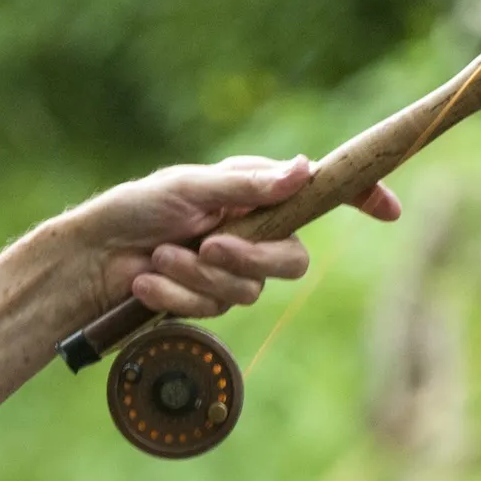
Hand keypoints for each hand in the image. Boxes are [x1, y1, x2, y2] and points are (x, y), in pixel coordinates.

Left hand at [62, 154, 401, 320]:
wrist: (92, 256)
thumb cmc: (136, 208)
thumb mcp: (188, 187)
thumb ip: (246, 186)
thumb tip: (303, 170)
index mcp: (257, 193)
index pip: (321, 194)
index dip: (361, 198)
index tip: (389, 210)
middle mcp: (254, 231)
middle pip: (294, 261)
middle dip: (251, 258)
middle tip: (210, 245)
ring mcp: (233, 270)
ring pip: (249, 290)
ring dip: (198, 276)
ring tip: (159, 256)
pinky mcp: (208, 301)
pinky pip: (213, 310)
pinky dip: (176, 294)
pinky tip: (146, 281)